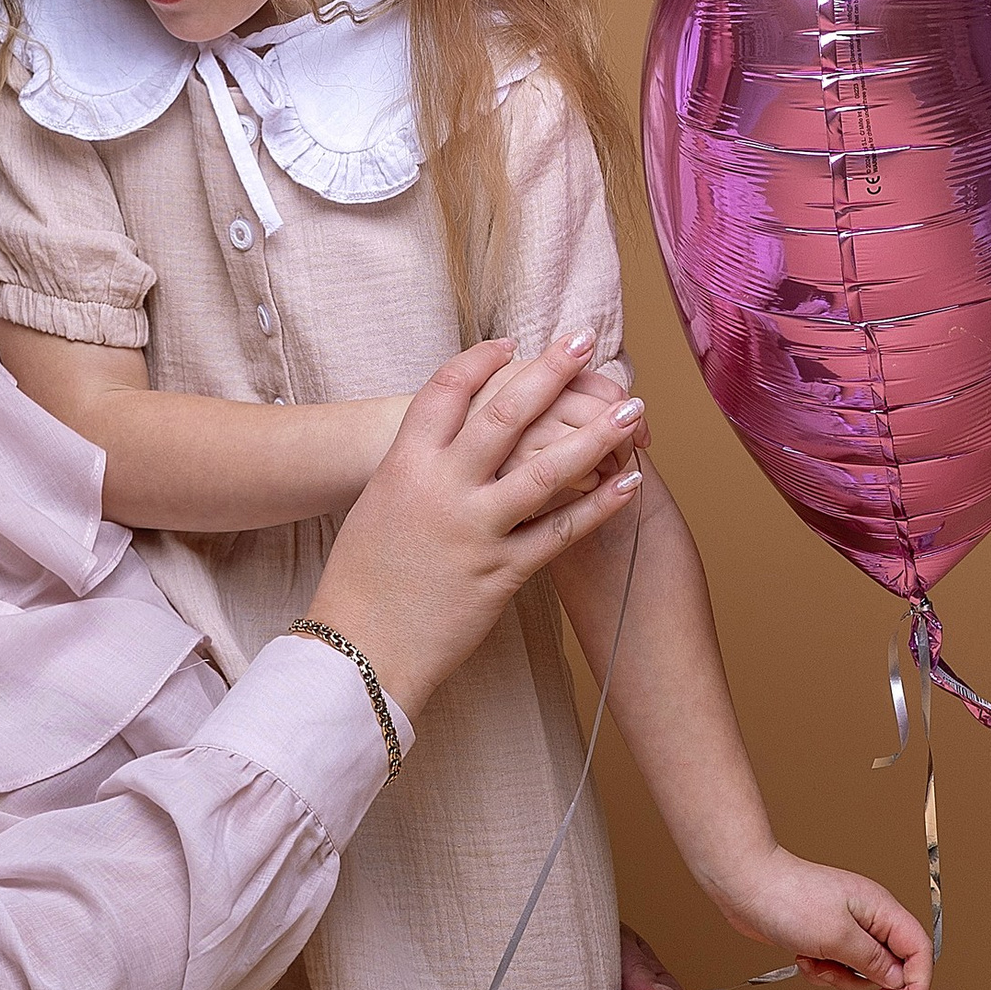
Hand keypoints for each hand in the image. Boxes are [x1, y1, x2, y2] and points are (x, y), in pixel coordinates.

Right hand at [309, 339, 646, 720]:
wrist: (358, 649)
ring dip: (594, 435)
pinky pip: (559, 532)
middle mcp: (440, 489)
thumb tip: (454, 437)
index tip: (514, 343)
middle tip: (585, 340)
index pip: (446, 390)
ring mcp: (474, 530)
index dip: (482, 360)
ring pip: (545, 469)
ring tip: (632, 410)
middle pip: (505, 413)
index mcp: (403, 465)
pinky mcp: (500, 572)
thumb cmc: (362, 579)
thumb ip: (417, 467)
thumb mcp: (379, 505)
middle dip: (551, 371)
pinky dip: (597, 505)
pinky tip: (626, 484)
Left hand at [715, 848, 933, 989]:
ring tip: (818, 964)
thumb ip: (872, 960)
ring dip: (840, 978)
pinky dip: (821, 971)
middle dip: (877, 987)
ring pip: (861, 971)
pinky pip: (836, 967)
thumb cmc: (788, 898)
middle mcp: (868, 918)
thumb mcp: (837, 936)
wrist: (746, 886)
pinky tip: (803, 958)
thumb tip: (897, 979)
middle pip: (894, 965)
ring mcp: (845, 928)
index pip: (919, 949)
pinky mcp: (824, 937)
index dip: (919, 983)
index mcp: (881, 909)